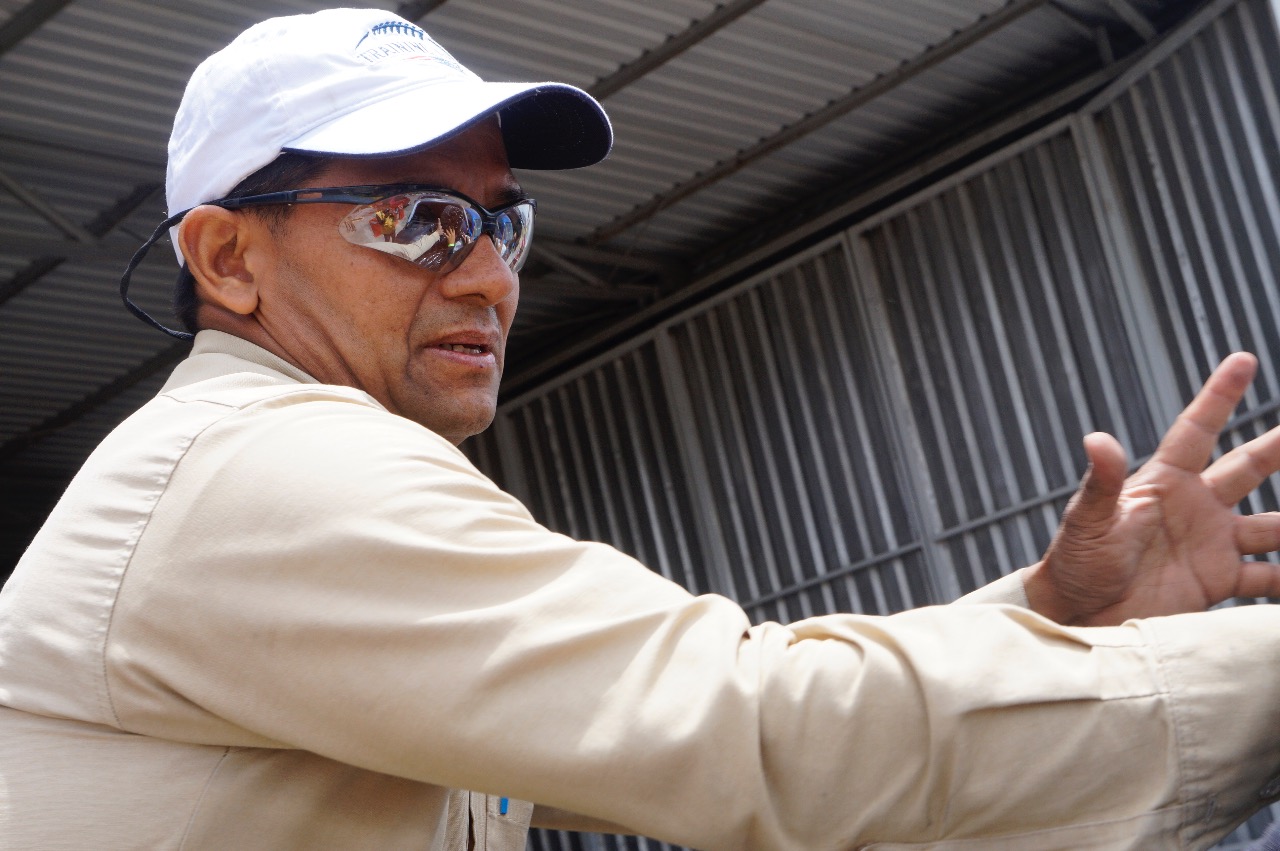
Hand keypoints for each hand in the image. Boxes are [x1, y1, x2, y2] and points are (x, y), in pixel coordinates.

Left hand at [1024, 352, 1279, 625]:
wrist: (1080, 614)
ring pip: (1274, 525)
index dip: (1219, 395)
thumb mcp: (1087, 521)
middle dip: (1279, 445)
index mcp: (1163, 483)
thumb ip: (1101, 484)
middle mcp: (1195, 507)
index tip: (1243, 360)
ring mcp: (1211, 544)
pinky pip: (1269, 577)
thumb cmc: (1077, 562)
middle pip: (1249, 467)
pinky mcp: (1219, 581)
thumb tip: (1097, 438)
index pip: (1197, 430)